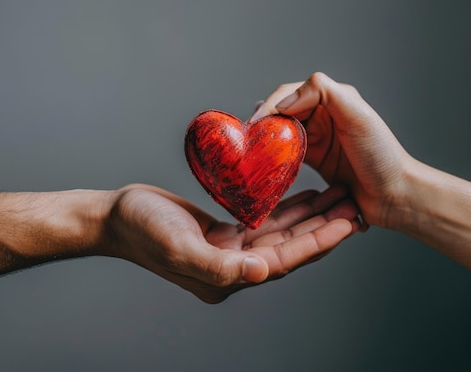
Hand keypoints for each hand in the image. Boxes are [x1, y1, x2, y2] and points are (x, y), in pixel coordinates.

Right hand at [104, 183, 359, 302]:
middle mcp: (235, 266)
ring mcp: (231, 250)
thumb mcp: (178, 247)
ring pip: (281, 233)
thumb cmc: (142, 231)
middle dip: (323, 228)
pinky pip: (263, 220)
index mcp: (229, 276)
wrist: (117, 217)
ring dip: (309, 216)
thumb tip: (262, 272)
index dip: (318, 243)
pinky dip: (285, 208)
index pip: (285, 260)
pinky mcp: (225, 232)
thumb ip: (219, 266)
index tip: (348, 223)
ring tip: (338, 197)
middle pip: (290, 247)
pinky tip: (304, 195)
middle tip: (354, 206)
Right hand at [250, 72, 413, 228]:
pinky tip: (264, 158)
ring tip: (251, 145)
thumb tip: (285, 101)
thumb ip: (324, 92)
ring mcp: (319, 138)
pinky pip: (288, 151)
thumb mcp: (356, 115)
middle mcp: (325, 115)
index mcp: (334, 99)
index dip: (272, 104)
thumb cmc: (381, 155)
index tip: (257, 122)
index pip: (293, 93)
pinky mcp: (316, 160)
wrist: (394, 195)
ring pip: (283, 130)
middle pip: (284, 110)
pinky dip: (274, 153)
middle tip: (248, 135)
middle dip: (264, 119)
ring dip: (267, 135)